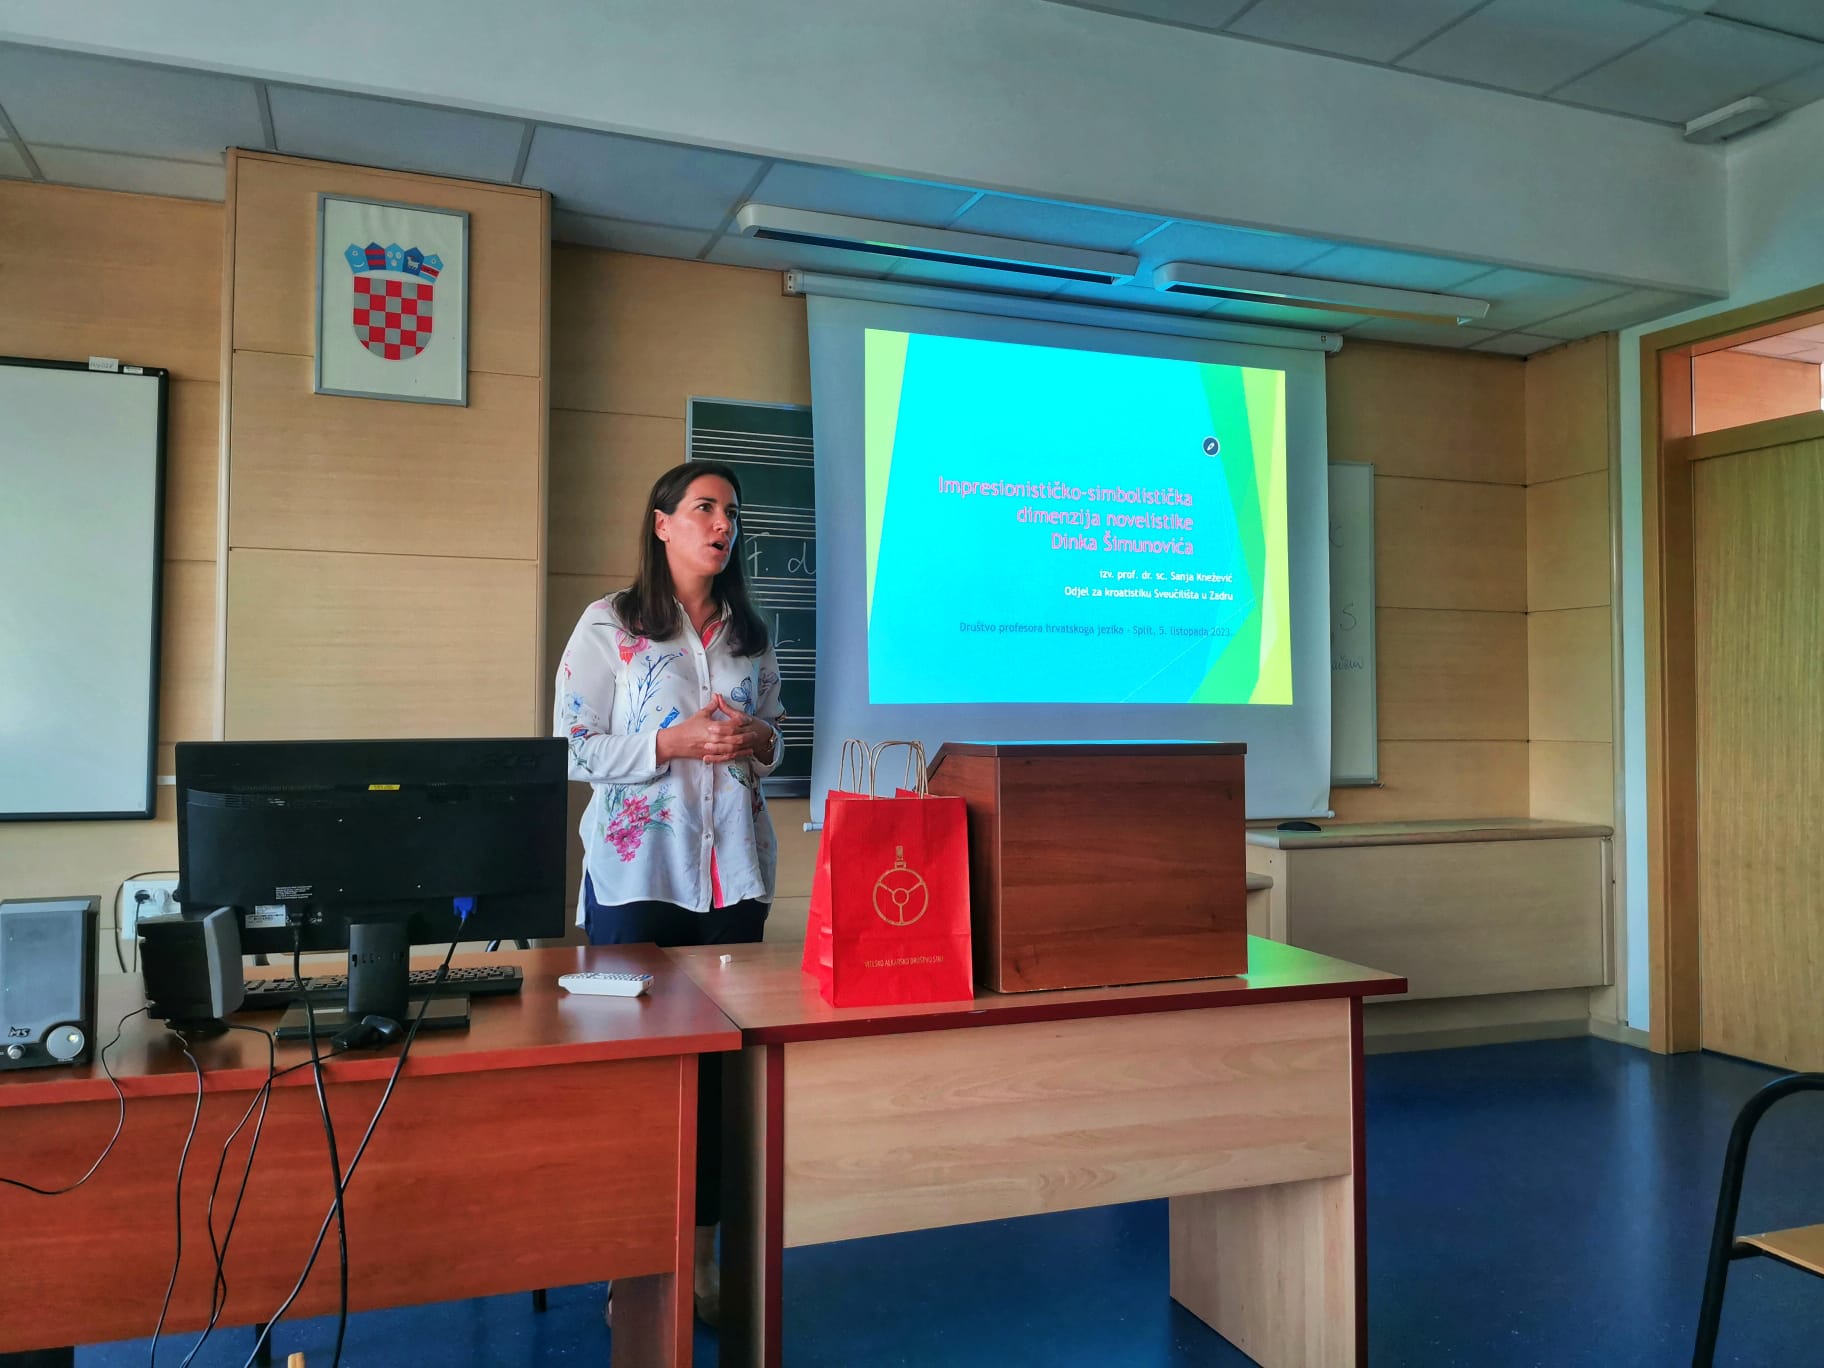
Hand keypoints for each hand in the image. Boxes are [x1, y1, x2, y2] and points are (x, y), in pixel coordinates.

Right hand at [653, 697, 772, 764]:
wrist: (676, 742)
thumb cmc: (688, 727)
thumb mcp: (700, 714)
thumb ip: (712, 706)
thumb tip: (718, 697)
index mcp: (713, 727)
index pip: (732, 724)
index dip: (742, 722)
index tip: (749, 720)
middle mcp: (715, 738)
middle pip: (736, 737)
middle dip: (747, 735)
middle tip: (756, 733)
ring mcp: (714, 748)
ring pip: (733, 748)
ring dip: (745, 746)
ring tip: (753, 743)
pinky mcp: (711, 756)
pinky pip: (727, 757)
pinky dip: (737, 755)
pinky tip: (744, 753)